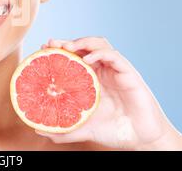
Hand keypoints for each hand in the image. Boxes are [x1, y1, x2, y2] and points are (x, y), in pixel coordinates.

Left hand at [35, 36, 181, 149]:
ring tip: (67, 47)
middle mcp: (103, 71)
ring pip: (100, 44)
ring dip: (83, 41)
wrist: (141, 139)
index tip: (43, 48)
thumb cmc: (115, 131)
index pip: (74, 56)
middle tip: (51, 43)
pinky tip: (87, 59)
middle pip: (84, 46)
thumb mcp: (85, 130)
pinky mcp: (129, 74)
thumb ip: (65, 130)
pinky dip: (100, 53)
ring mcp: (116, 70)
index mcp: (92, 79)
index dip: (60, 49)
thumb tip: (40, 130)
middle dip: (67, 42)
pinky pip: (114, 56)